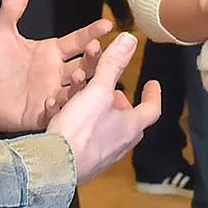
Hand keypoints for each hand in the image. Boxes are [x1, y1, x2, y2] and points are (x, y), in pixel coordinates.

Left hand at [0, 0, 113, 132]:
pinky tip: (54, 99)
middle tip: (96, 50)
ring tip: (79, 76)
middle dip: (94, 58)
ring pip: (77, 89)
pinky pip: (58, 111)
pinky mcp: (42, 114)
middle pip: (85, 64)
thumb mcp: (0, 29)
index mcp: (51, 52)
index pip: (78, 40)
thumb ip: (13, 3)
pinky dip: (60, 106)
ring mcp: (52, 94)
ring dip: (82, 83)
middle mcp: (56, 73)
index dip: (92, 33)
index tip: (108, 25)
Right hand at [47, 33, 160, 182]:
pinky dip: (76, 124)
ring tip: (84, 98)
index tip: (152, 83)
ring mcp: (102, 155)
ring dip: (96, 111)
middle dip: (120, 103)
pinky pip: (83, 138)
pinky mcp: (82, 163)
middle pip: (127, 120)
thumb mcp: (97, 91)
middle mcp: (120, 144)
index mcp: (130, 127)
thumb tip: (130, 40)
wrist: (55, 166)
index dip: (152, 94)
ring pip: (104, 128)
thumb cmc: (81, 130)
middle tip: (113, 91)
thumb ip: (112, 65)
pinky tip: (61, 115)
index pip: (151, 109)